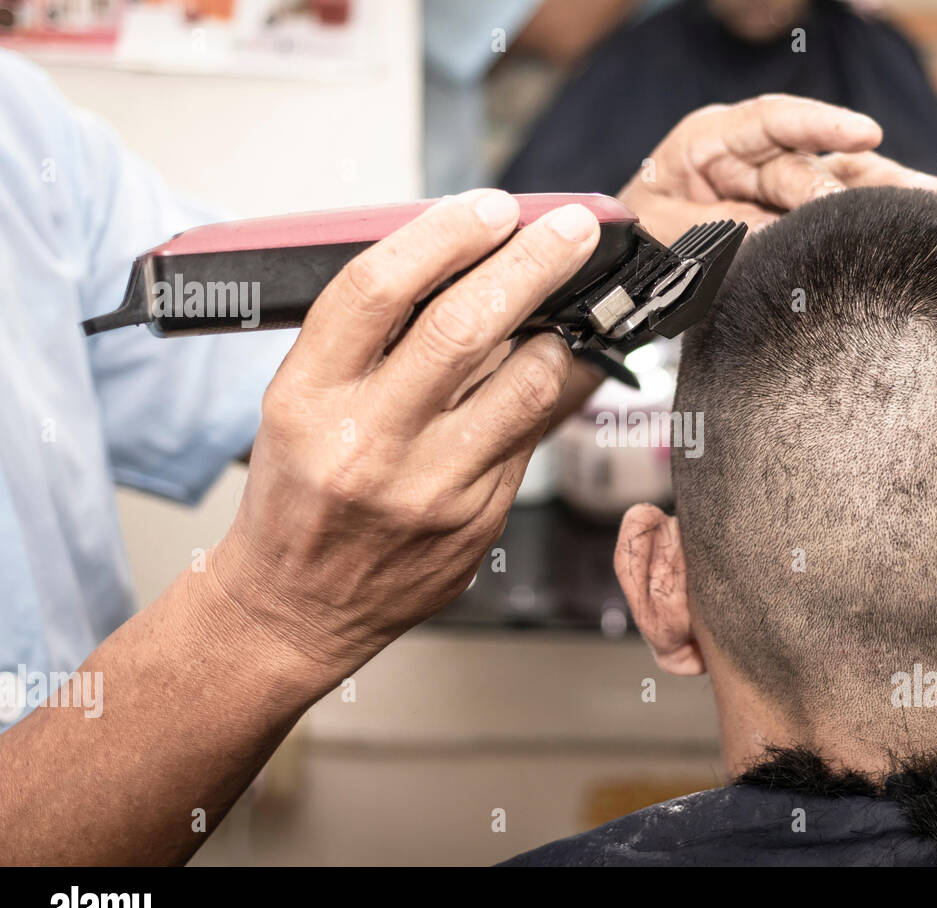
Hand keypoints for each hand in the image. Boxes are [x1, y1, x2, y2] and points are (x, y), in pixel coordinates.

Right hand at [208, 189, 600, 672]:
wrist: (298, 604)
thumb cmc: (299, 491)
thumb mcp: (298, 401)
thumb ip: (370, 340)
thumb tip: (466, 265)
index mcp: (307, 398)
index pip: (377, 290)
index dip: (444, 235)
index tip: (490, 207)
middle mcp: (368, 442)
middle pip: (464, 327)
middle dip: (533, 263)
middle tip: (571, 228)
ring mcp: (430, 488)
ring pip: (525, 383)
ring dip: (561, 331)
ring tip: (571, 304)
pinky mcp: (477, 522)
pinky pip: (534, 435)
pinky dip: (551, 390)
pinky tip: (555, 367)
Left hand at [618, 93, 936, 241]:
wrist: (618, 281)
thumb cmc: (637, 245)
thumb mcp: (673, 236)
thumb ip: (729, 232)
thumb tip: (790, 236)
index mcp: (707, 143)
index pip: (769, 120)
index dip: (820, 125)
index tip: (865, 134)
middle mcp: (745, 156)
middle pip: (809, 162)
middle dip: (860, 179)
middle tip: (913, 196)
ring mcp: (767, 186)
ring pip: (830, 183)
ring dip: (877, 194)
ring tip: (931, 202)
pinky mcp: (782, 217)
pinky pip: (827, 214)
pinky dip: (861, 219)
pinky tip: (908, 221)